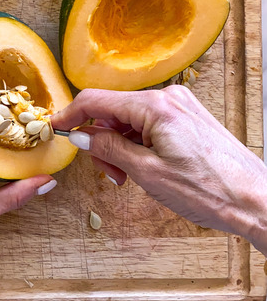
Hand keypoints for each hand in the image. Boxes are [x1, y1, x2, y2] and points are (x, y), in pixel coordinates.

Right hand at [52, 86, 266, 253]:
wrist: (257, 202)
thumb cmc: (210, 190)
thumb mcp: (146, 172)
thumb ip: (109, 149)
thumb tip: (82, 136)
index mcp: (156, 106)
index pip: (96, 100)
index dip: (70, 115)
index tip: (54, 128)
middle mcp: (169, 98)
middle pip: (113, 111)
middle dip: (101, 140)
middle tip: (108, 172)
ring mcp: (181, 107)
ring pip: (130, 119)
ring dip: (120, 146)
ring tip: (128, 176)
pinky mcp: (188, 119)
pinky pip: (149, 124)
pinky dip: (138, 144)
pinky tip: (143, 167)